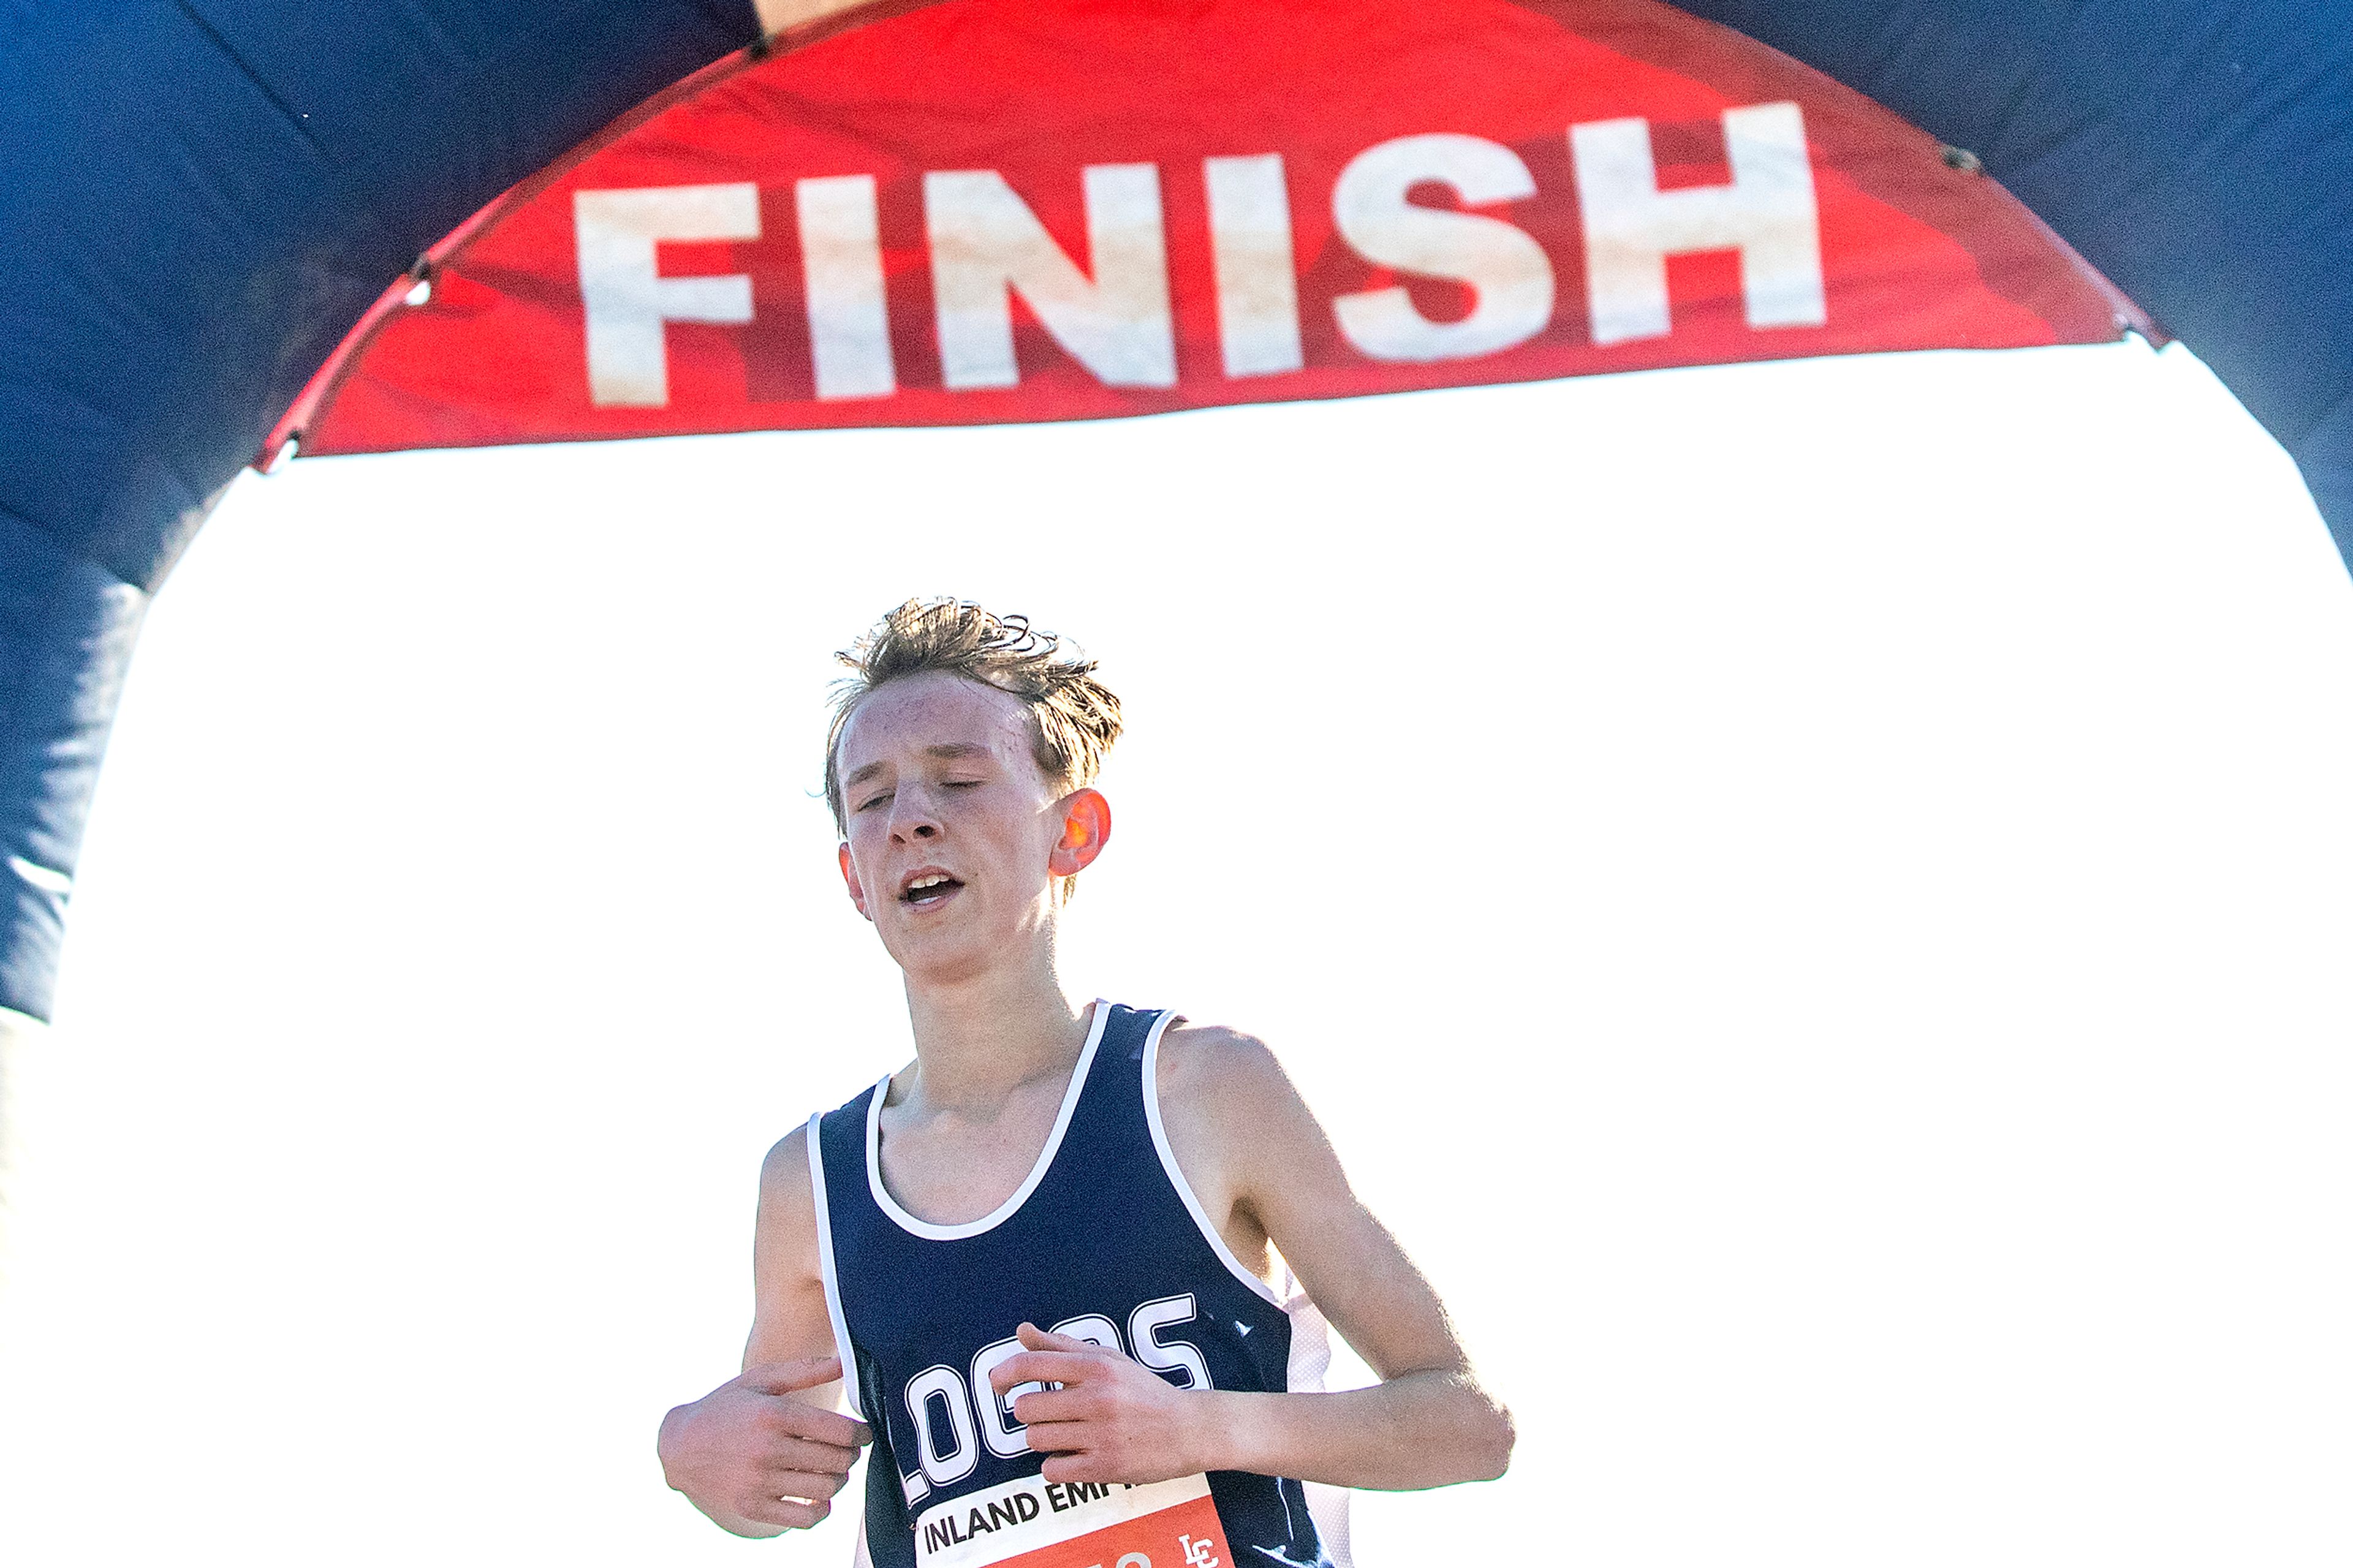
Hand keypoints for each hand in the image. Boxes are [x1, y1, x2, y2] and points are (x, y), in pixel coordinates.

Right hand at [658, 1356, 871, 1536]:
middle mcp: (767, 1450)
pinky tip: (816, 1495)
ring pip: (825, 1489)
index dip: (861, 1433)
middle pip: (837, 1460)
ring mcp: (758, 1482)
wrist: (679, 1445)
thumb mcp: (761, 1380)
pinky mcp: (752, 1507)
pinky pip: (804, 1519)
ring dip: (838, 1479)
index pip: (839, 1430)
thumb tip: (845, 1361)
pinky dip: (821, 1509)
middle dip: (851, 1454)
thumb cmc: (726, 1407)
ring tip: (832, 1469)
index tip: (863, 1433)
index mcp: (774, 1415)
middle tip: (847, 1449)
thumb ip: (806, 1370)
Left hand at [989, 1323, 1213, 1484]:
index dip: (1003, 1374)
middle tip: (1050, 1414)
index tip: (998, 1385)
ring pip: (1036, 1439)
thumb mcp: (1107, 1359)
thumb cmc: (1142, 1391)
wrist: (1189, 1430)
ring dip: (1043, 1439)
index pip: (1032, 1365)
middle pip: (1026, 1408)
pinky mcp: (1105, 1468)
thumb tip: (1022, 1331)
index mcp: (1096, 1367)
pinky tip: (1073, 1457)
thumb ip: (1061, 1346)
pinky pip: (1052, 1471)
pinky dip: (1056, 1466)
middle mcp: (1098, 1398)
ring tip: (1066, 1435)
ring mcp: (1101, 1434)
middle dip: (1030, 1413)